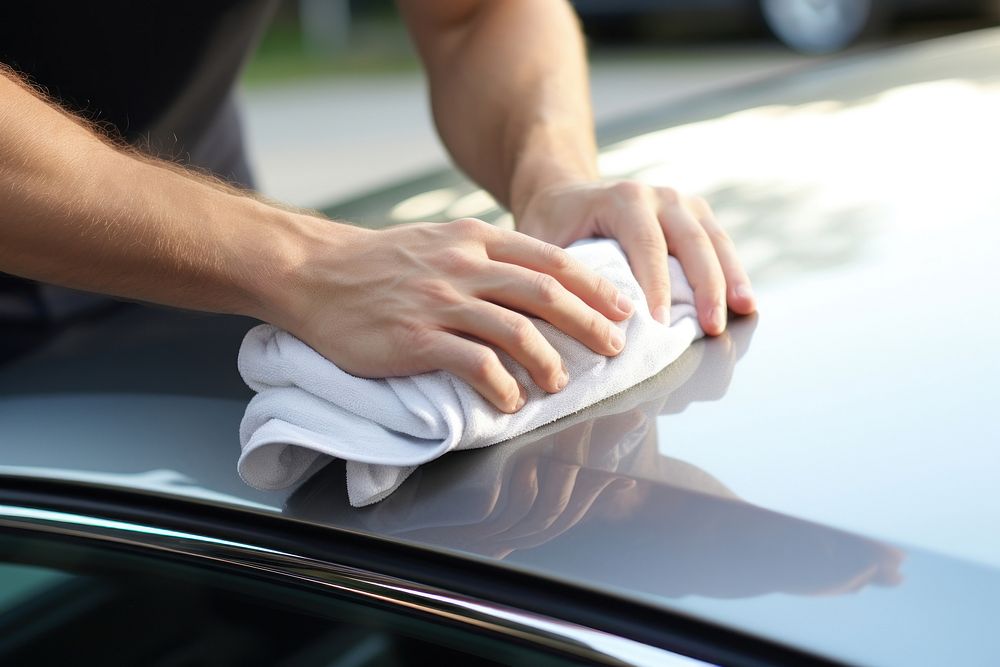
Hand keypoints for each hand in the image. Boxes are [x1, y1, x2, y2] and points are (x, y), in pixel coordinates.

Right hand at [265, 217, 632, 412]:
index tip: (620, 305)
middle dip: (589, 320)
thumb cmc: (377, 263)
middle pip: (544, 292)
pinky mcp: (415, 338)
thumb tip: (531, 282)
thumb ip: (482, 256)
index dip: (592, 284)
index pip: (549, 258)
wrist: (313, 271)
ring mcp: (439, 301)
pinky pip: (474, 364)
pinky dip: (502, 386)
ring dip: (549, 360)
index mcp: (473, 239)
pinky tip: (511, 401)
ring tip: (562, 383)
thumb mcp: (437, 242)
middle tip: (614, 346)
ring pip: (516, 330)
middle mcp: (462, 265)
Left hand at [516, 180, 756, 334]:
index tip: (660, 326)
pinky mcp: (695, 215)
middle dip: (705, 287)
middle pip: (691, 241)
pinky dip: (734, 273)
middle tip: (712, 328)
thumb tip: (572, 321)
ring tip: (744, 312)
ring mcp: (682, 203)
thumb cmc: (552, 225)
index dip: (657, 287)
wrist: (564, 194)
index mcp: (623, 199)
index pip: (647, 246)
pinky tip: (745, 303)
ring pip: (714, 241)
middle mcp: (658, 195)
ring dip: (731, 278)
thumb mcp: (543, 242)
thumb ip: (559, 273)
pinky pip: (719, 244)